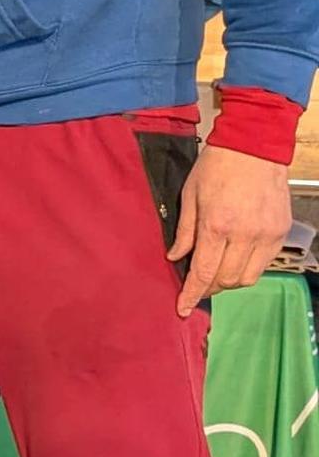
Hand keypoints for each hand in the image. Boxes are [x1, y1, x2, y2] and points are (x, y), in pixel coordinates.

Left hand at [170, 144, 290, 315]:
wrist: (254, 147)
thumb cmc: (215, 168)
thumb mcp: (189, 196)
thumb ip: (184, 232)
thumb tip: (175, 257)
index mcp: (217, 226)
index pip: (203, 272)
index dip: (192, 294)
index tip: (182, 309)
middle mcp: (245, 235)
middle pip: (226, 280)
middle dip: (208, 287)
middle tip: (197, 283)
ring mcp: (267, 235)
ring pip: (247, 277)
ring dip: (229, 280)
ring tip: (215, 271)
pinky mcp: (281, 232)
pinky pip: (264, 264)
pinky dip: (248, 268)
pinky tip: (235, 259)